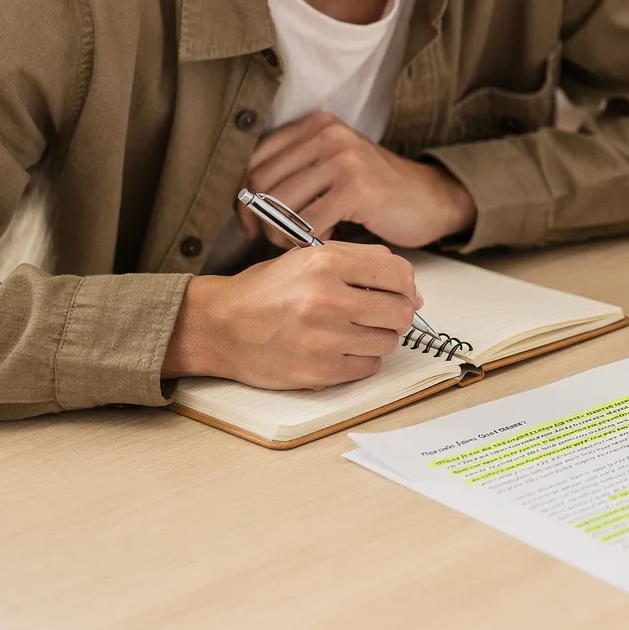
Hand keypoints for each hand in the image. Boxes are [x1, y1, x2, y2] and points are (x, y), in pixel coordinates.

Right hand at [162, 242, 422, 388]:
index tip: (402, 293)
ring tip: (354, 331)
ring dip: (379, 337)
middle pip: (400, 312)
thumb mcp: (307, 258)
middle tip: (380, 315)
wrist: (218, 327)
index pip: (398, 274)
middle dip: (397, 314)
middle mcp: (327, 300)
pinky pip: (368, 367)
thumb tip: (410, 287)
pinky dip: (362, 359)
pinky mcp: (319, 371)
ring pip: (388, 342)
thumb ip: (360, 261)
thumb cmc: (264, 292)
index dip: (408, 286)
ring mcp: (324, 339)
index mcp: (326, 263)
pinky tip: (341, 349)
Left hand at [239, 112, 474, 247]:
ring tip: (301, 240)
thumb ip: (295, 171)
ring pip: (280, 204)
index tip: (250, 222)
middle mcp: (328, 135)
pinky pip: (307, 224)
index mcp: (317, 125)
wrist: (430, 199)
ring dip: (281, 233)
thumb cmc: (376, 189)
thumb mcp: (333, 165)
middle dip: (259, 218)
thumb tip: (245, 199)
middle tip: (273, 239)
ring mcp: (344, 159)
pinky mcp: (357, 188)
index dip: (243, 195)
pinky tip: (328, 237)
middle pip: (261, 181)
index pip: (255, 158)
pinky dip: (308, 240)